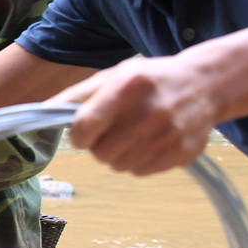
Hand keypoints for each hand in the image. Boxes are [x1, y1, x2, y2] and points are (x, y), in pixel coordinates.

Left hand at [61, 55, 222, 174]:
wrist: (205, 84)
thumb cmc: (149, 81)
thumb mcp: (114, 75)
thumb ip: (77, 95)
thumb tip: (41, 114)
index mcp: (130, 84)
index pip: (86, 125)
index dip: (78, 136)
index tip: (82, 133)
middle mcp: (152, 110)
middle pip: (101, 153)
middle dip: (99, 146)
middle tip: (111, 131)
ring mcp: (170, 134)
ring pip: (119, 166)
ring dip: (118, 155)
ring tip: (133, 134)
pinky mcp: (183, 153)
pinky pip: (141, 172)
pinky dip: (138, 162)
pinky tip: (150, 141)